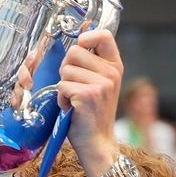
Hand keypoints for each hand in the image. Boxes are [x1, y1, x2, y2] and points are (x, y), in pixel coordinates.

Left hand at [56, 29, 122, 168]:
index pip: (103, 35)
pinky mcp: (88, 95)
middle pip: (73, 51)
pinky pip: (61, 87)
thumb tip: (77, 41)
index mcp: (115, 66)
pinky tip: (71, 108)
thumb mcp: (99, 83)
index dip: (85, 38)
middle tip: (73, 86)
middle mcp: (111, 72)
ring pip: (65, 70)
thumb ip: (91, 64)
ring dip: (63, 87)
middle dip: (65, 68)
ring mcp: (102, 84)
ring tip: (74, 100)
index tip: (80, 50)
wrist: (97, 142)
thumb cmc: (92, 113)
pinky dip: (60, 99)